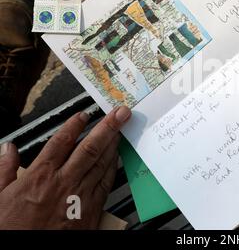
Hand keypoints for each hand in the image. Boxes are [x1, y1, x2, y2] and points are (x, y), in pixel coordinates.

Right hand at [0, 106, 130, 228]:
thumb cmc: (12, 229)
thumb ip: (4, 169)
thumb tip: (7, 148)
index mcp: (40, 176)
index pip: (61, 141)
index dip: (75, 124)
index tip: (84, 114)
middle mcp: (64, 182)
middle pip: (90, 148)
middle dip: (108, 127)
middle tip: (121, 113)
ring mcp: (80, 196)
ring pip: (101, 163)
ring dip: (113, 144)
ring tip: (121, 130)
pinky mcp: (91, 210)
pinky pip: (105, 183)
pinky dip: (112, 168)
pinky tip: (116, 158)